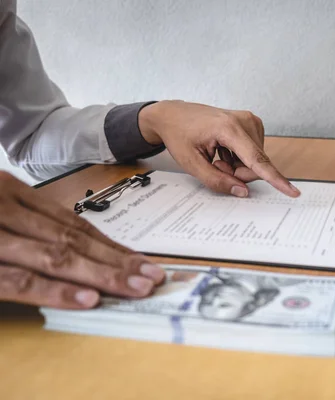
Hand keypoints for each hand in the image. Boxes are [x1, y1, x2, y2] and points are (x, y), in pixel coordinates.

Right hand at [0, 172, 164, 308]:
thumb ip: (24, 225)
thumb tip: (72, 249)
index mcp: (12, 193)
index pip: (73, 224)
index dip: (111, 245)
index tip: (143, 261)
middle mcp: (7, 210)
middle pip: (74, 239)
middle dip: (118, 261)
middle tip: (154, 277)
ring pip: (58, 257)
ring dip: (102, 275)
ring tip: (137, 288)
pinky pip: (21, 280)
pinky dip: (57, 291)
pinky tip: (89, 299)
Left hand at [139, 101, 299, 197]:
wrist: (173, 115)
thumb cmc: (179, 135)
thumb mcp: (191, 163)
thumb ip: (217, 180)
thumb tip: (242, 191)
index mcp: (228, 128)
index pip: (256, 160)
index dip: (275, 179)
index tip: (293, 191)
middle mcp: (244, 120)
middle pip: (256, 163)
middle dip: (239, 173)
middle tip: (217, 165)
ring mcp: (250, 120)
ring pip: (256, 159)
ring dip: (238, 166)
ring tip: (218, 155)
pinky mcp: (252, 123)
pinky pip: (254, 152)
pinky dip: (240, 158)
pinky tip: (224, 150)